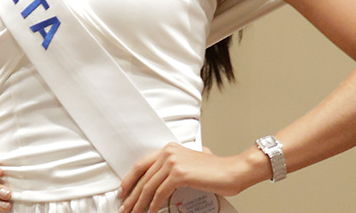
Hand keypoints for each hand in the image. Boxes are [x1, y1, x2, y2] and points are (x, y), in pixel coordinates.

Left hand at [119, 144, 236, 212]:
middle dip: (132, 196)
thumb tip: (163, 185)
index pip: (142, 164)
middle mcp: (168, 152)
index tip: (122, 192)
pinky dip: (154, 206)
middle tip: (125, 208)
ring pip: (149, 187)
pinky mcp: (179, 174)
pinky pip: (160, 193)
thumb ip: (176, 169)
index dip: (129, 179)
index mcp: (169, 149)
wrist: (233, 171)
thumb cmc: (215, 171)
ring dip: (139, 204)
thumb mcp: (190, 165)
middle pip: (143, 177)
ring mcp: (173, 162)